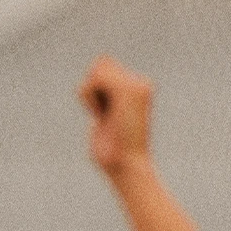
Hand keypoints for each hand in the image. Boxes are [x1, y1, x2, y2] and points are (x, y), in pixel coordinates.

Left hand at [78, 56, 154, 175]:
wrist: (127, 166)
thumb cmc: (114, 154)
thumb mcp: (107, 121)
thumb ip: (104, 102)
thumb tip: (99, 94)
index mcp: (138, 90)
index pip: (106, 67)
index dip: (96, 91)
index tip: (106, 115)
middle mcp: (141, 84)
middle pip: (101, 63)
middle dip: (92, 88)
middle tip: (103, 115)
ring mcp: (136, 85)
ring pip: (98, 68)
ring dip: (90, 94)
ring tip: (104, 116)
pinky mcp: (128, 90)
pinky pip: (95, 78)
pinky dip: (89, 97)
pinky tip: (101, 116)